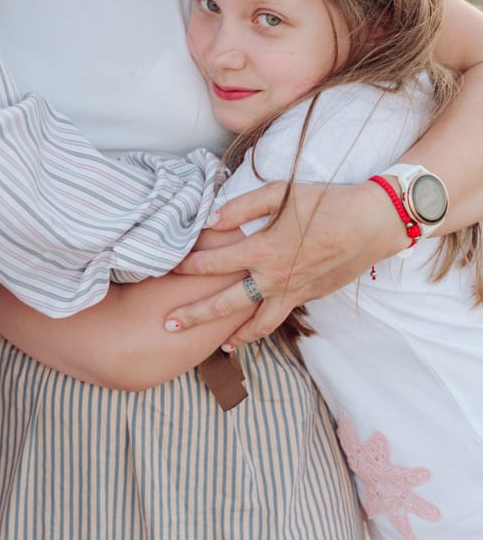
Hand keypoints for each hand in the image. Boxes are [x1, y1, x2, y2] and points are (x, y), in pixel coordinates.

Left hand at [165, 180, 405, 344]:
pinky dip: (260, 329)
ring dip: (233, 336)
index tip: (167, 267)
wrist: (373, 223)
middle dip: (195, 315)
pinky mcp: (309, 297)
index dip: (187, 265)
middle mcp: (275, 278)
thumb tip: (212, 219)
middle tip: (169, 324)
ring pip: (257, 324)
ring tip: (216, 346)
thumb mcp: (281, 193)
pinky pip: (278, 318)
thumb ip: (243, 206)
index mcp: (264, 250)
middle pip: (225, 304)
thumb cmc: (326, 202)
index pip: (214, 262)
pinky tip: (250, 331)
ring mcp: (293, 292)